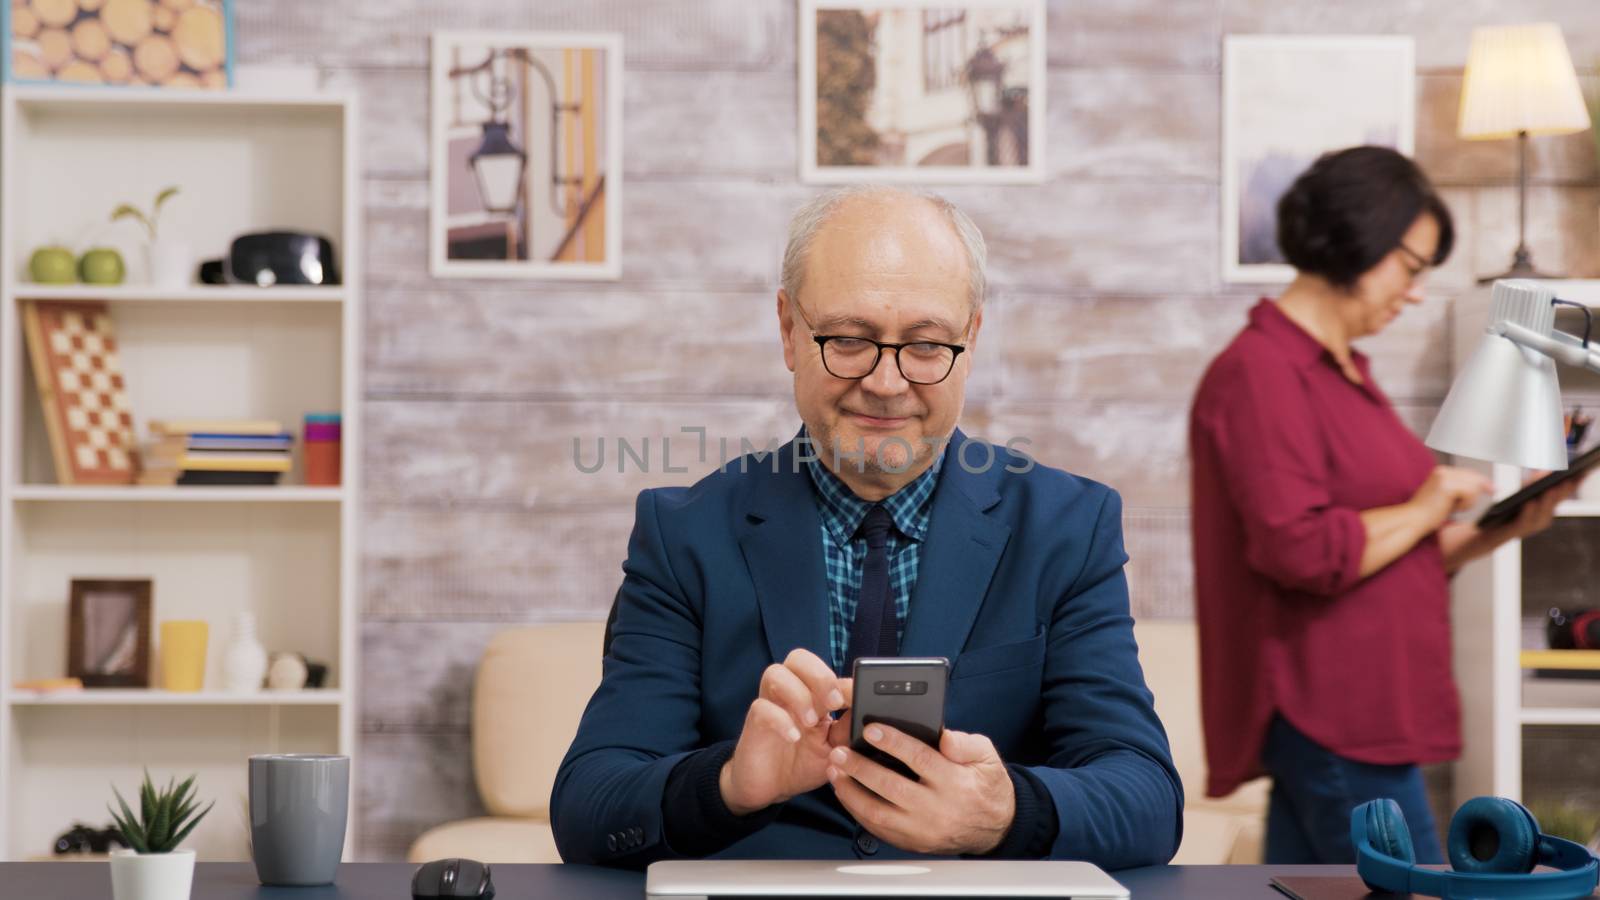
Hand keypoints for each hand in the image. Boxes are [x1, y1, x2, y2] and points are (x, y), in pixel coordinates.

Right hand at [719, 649, 852, 815]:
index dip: (841, 679)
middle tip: (834, 703)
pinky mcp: (755, 722)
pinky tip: (793, 737)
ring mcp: (771, 705)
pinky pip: (762, 707)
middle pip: (798, 657)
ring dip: (798, 694)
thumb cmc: (803, 764)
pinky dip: (780, 720)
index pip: (824, 669)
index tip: (856, 698)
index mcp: (812, 694)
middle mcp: (790, 693)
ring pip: (775, 673)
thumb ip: (849, 729)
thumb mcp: (834, 749)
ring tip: (811, 722)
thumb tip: (870, 714)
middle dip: (819, 676)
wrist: (771, 789)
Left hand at [826, 724, 1015, 855]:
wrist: (996, 826)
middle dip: (860, 768)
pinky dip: (858, 812)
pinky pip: (878, 829)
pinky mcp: (913, 843)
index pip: (919, 758)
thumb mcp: (986, 756)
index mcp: (955, 783)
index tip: (869, 729)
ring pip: (878, 813)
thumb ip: (965, 743)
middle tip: (839, 752)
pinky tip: (847, 794)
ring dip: (851, 792)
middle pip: (891, 786)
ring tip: (836, 772)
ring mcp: (923, 830)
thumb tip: (944, 737)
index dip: (892, 742)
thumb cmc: (985, 785)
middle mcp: (937, 809)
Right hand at [1412, 465, 1491, 523]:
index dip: (1482, 482)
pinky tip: (1453, 509)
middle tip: (1474, 500)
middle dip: (1478, 491)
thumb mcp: (1448, 498)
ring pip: (1474, 486)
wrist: (1413, 520)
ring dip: (1468, 501)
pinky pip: (1470, 493)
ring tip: (1453, 508)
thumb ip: (1463, 488)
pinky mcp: (1448, 486)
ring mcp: (1444, 477)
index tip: (1493, 489)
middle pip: (1474, 477)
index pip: (1469, 473)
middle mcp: (1443, 471)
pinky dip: (1466, 504)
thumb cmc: (1427, 513)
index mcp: (1441, 472)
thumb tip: (1485, 485)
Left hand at [1495, 468, 1587, 540]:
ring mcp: (1531, 526)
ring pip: (1543, 514)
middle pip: (1556, 503)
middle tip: (1570, 479)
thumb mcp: (1522, 492)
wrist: (1487, 531)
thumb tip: (1546, 471)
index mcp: (1547, 507)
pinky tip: (1530, 502)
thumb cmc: (1507, 510)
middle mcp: (1543, 518)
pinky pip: (1524, 521)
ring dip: (1548, 501)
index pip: (1564, 493)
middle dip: (1564, 491)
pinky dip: (1529, 512)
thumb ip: (1535, 482)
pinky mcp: (1516, 531)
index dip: (1574, 483)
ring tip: (1551, 489)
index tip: (1583, 471)